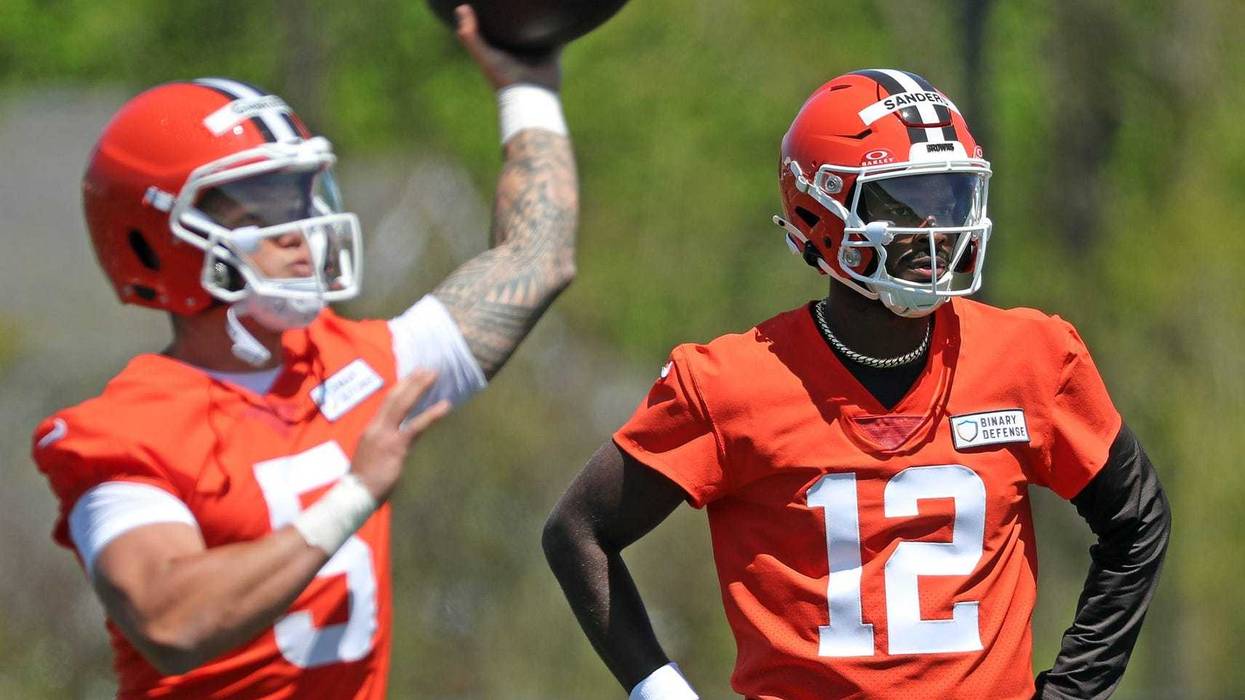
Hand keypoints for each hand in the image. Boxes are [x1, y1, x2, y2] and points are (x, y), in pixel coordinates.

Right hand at [350, 370, 449, 501]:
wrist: (355, 494)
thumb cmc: (364, 479)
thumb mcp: (370, 454)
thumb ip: (381, 441)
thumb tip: (394, 436)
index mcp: (371, 429)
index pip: (386, 403)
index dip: (400, 388)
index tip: (411, 376)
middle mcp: (376, 427)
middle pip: (394, 397)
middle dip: (411, 381)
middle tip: (426, 369)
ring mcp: (385, 435)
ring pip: (403, 404)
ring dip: (419, 388)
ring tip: (433, 375)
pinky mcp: (396, 446)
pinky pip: (416, 426)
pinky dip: (432, 414)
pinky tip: (445, 406)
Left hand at [455, 4, 560, 90]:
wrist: (532, 96)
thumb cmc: (504, 77)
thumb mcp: (484, 55)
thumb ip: (470, 36)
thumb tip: (462, 8)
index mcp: (499, 43)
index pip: (495, 20)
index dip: (495, 8)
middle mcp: (517, 44)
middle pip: (518, 20)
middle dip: (520, 8)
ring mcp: (535, 47)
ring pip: (539, 25)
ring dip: (542, 14)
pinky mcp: (553, 50)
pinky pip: (559, 34)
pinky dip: (562, 25)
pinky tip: (564, 12)